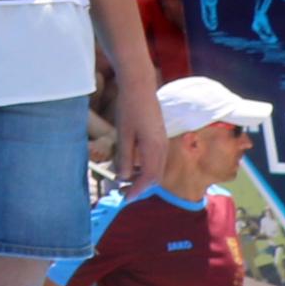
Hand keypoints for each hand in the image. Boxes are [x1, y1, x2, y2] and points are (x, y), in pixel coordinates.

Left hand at [107, 73, 165, 197]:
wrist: (140, 87)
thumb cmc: (129, 109)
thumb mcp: (123, 135)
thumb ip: (125, 158)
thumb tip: (124, 177)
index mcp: (154, 149)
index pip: (149, 178)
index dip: (137, 190)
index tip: (125, 199)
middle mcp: (162, 148)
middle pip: (155, 176)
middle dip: (140, 187)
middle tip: (122, 193)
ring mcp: (162, 142)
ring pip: (156, 168)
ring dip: (142, 178)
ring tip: (124, 181)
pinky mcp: (159, 137)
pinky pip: (155, 159)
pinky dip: (144, 167)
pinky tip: (131, 166)